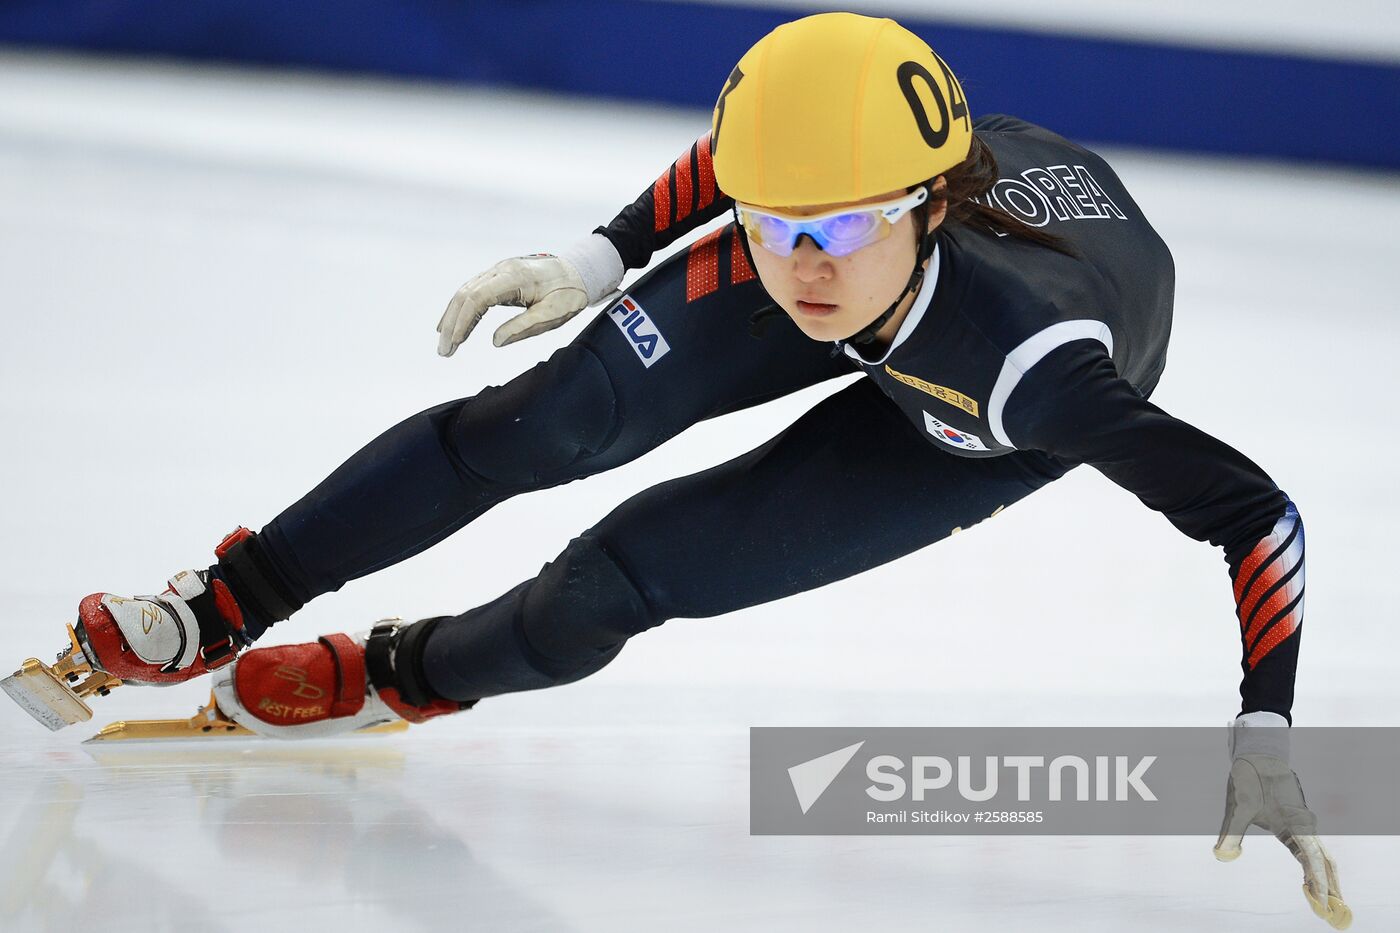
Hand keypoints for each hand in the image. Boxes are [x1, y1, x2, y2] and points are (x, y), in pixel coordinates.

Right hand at [436, 234, 623, 355]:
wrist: (579, 272)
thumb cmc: (569, 294)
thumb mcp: (553, 314)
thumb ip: (525, 327)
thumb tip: (495, 342)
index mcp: (515, 277)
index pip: (477, 298)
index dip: (462, 322)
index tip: (454, 344)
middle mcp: (501, 269)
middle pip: (465, 295)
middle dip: (452, 324)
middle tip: (444, 351)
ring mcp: (499, 270)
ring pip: (466, 292)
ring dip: (453, 317)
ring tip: (446, 343)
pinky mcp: (499, 276)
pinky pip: (473, 290)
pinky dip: (462, 309)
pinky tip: (454, 324)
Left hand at [1214, 714, 1351, 928]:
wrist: (1258, 754)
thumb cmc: (1249, 778)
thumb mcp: (1238, 805)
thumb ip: (1231, 833)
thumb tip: (1221, 856)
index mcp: (1295, 823)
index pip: (1313, 859)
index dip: (1319, 882)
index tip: (1322, 902)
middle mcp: (1304, 826)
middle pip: (1325, 862)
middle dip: (1330, 887)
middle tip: (1334, 912)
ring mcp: (1302, 825)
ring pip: (1321, 857)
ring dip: (1326, 879)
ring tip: (1328, 903)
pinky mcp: (1295, 823)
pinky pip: (1311, 849)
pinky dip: (1315, 868)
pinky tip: (1310, 882)